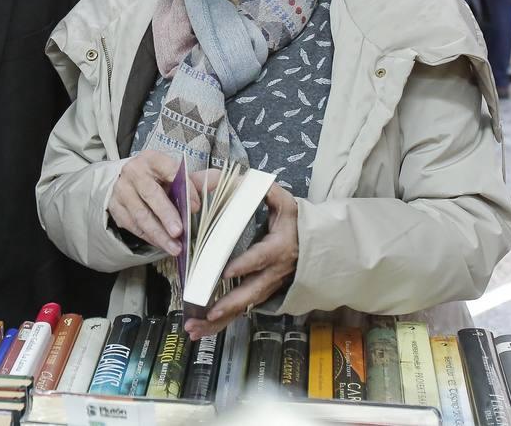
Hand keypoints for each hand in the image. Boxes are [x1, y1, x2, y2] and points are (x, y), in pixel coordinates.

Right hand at [108, 150, 187, 255]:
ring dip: (159, 234)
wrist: (123, 180)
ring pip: (141, 215)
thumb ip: (194, 179)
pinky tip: (162, 245)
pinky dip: (149, 238)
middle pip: (151, 194)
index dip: (185, 188)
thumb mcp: (172, 174)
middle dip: (166, 215)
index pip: (170, 171)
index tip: (196, 207)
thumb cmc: (154, 178)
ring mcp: (121, 191)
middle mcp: (134, 173)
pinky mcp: (115, 208)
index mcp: (152, 159)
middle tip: (179, 232)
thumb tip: (220, 178)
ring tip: (175, 248)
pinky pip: (133, 226)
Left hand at [184, 183, 298, 339]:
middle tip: (208, 313)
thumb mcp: (283, 201)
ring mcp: (267, 287)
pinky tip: (200, 331)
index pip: (261, 258)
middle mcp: (273, 272)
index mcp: (278, 248)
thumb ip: (262, 190)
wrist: (315, 245)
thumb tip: (238, 178)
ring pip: (244, 308)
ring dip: (220, 321)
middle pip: (251, 292)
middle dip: (229, 304)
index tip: (227, 271)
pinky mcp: (260, 294)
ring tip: (196, 329)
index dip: (245, 265)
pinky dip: (221, 324)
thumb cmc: (293, 221)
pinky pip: (241, 312)